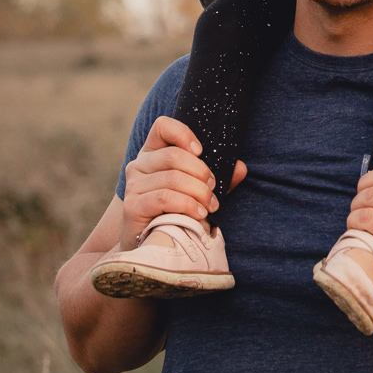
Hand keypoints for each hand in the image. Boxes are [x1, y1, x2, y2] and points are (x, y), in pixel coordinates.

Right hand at [119, 116, 246, 249]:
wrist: (152, 245)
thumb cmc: (177, 211)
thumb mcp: (198, 190)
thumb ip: (218, 177)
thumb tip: (240, 168)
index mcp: (153, 153)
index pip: (163, 126)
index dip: (183, 134)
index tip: (201, 151)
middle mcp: (139, 165)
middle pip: (173, 155)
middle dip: (201, 172)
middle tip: (213, 189)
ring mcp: (133, 185)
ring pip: (172, 178)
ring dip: (199, 192)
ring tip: (210, 205)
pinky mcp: (132, 206)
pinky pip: (164, 198)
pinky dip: (187, 205)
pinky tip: (199, 214)